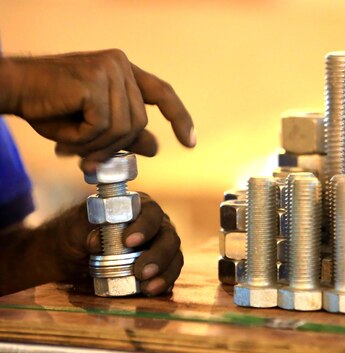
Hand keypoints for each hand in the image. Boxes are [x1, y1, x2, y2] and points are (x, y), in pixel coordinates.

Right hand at [1, 49, 194, 168]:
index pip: (162, 93)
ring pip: (123, 128)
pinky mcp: (95, 81)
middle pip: (138, 123)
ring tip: (71, 147)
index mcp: (124, 71)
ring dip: (96, 146)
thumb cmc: (50, 107)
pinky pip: (102, 126)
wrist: (14, 90)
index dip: (179, 117)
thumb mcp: (94, 125)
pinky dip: (84, 140)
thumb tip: (155, 147)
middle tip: (88, 159)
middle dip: (114, 147)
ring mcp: (110, 70)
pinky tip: (66, 137)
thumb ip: (124, 133)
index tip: (190, 142)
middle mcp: (121, 65)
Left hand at [61, 193, 182, 295]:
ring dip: (164, 273)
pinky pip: (169, 274)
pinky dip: (163, 283)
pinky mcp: (161, 267)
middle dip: (158, 255)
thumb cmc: (79, 231)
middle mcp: (157, 226)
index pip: (151, 213)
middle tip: (141, 271)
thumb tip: (97, 241)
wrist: (76, 253)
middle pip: (169, 237)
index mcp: (140, 209)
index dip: (145, 226)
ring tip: (147, 287)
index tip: (128, 242)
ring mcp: (161, 247)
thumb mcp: (76, 225)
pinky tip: (151, 290)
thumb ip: (85, 228)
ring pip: (174, 257)